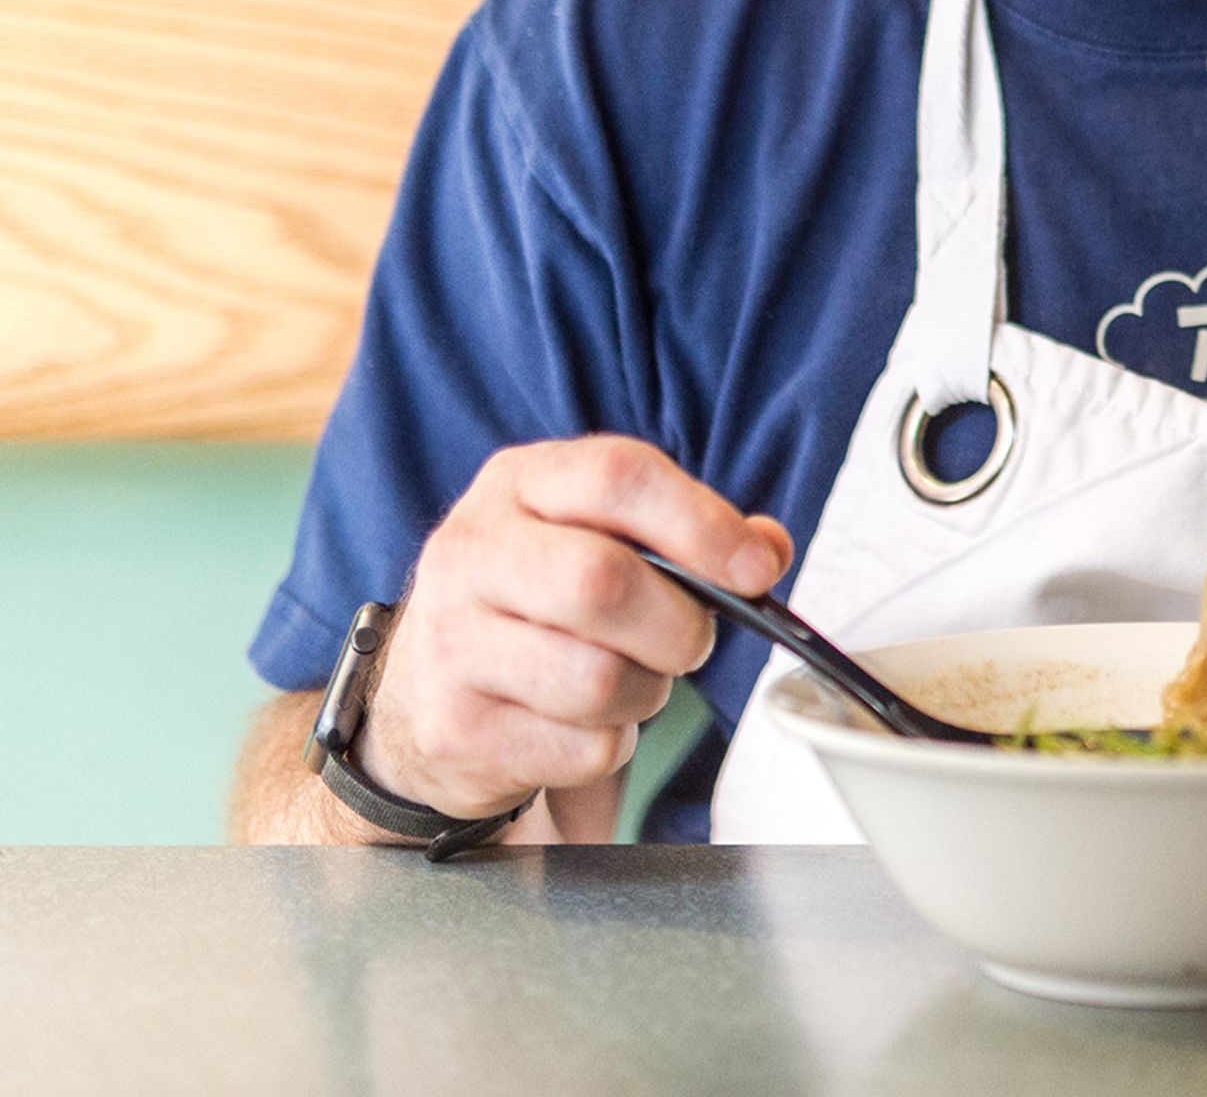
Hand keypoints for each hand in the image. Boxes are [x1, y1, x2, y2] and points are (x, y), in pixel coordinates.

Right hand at [354, 437, 791, 823]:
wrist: (423, 696)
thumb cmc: (534, 602)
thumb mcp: (600, 536)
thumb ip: (690, 533)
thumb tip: (765, 550)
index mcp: (519, 484)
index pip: (619, 476)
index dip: (702, 523)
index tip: (755, 570)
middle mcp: (471, 553)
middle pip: (602, 582)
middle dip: (677, 625)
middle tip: (688, 640)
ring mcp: (451, 644)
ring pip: (597, 678)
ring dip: (644, 692)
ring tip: (625, 680)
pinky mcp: (456, 729)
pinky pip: (584, 748)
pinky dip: (609, 745)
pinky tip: (577, 723)